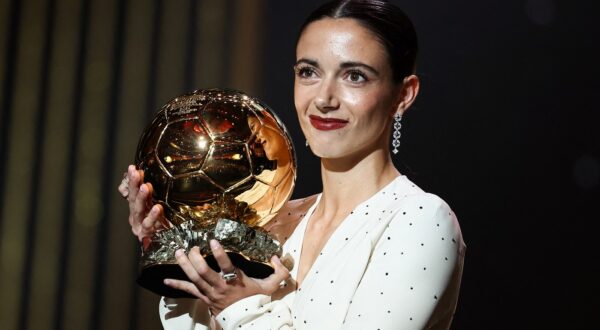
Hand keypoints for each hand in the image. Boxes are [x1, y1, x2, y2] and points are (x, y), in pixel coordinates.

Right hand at [118, 165, 167, 241]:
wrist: (166, 244)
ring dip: (142, 198)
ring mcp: (139, 225)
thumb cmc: (161, 223)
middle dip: (134, 185)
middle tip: (136, 173)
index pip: (132, 191)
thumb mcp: (155, 206)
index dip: (131, 180)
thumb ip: (149, 193)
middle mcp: (136, 215)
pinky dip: (153, 216)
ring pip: (139, 210)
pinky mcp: (146, 235)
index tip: (132, 168)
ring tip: (146, 187)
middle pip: (133, 198)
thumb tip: (141, 174)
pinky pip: (149, 225)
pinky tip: (157, 208)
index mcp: (137, 207)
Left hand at [165, 240, 289, 314]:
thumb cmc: (257, 301)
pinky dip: (177, 285)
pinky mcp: (204, 298)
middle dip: (195, 258)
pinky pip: (188, 291)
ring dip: (184, 265)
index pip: (226, 266)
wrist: (247, 320)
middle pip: (203, 272)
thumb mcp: (271, 286)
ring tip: (178, 253)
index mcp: (236, 281)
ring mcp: (210, 293)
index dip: (219, 253)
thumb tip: (278, 256)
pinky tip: (166, 280)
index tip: (213, 240)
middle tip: (192, 247)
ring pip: (194, 278)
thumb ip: (279, 271)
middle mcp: (220, 286)